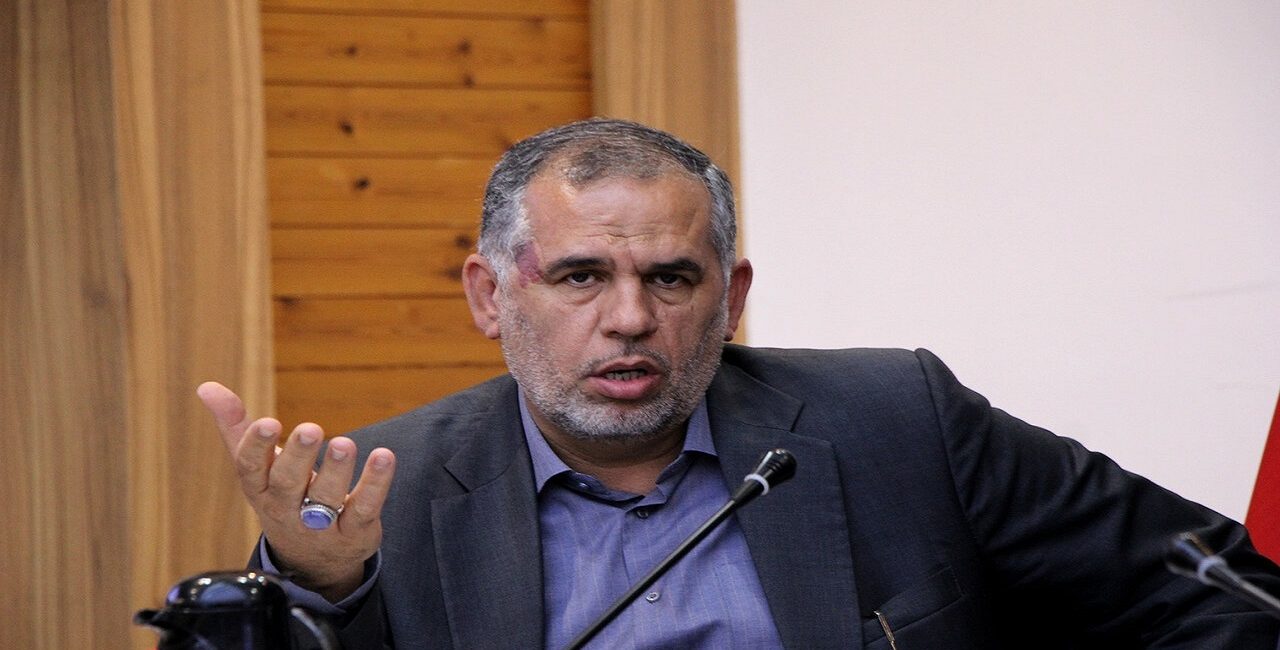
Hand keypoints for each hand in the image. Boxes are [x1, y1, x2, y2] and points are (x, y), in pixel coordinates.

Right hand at [196, 381, 396, 601]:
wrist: (311, 562)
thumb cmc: (282, 498)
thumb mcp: (257, 468)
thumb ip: (235, 427)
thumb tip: (207, 387)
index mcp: (259, 489)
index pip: (250, 469)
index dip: (257, 447)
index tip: (267, 422)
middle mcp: (286, 509)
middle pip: (288, 484)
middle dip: (298, 457)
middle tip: (311, 429)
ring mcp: (320, 526)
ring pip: (325, 499)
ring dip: (336, 470)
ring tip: (344, 444)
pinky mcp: (354, 532)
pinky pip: (364, 509)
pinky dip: (375, 483)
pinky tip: (383, 457)